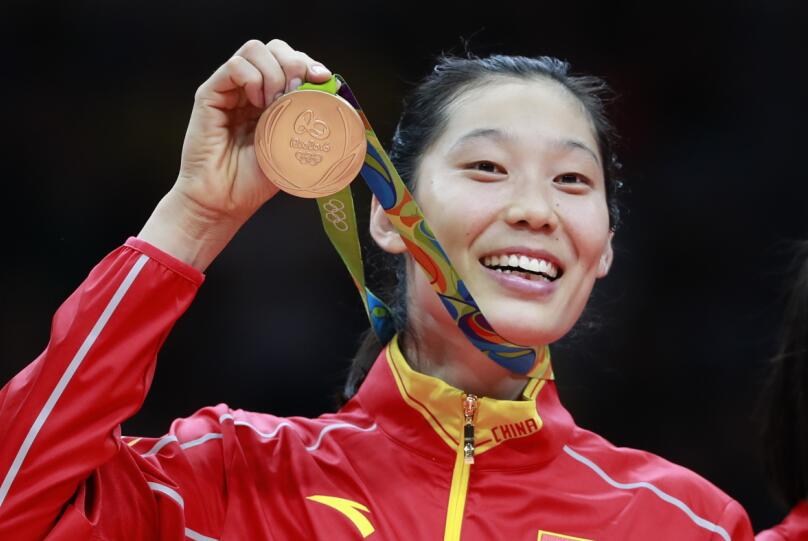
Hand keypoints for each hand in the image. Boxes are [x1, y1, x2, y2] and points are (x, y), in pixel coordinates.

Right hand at [176, 38, 332, 222]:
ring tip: (275, 103)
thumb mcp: (293, 146)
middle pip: (275, 48)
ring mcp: (231, 90)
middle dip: (294, 62)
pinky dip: (252, 78)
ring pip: (255, 50)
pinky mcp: (210, 94)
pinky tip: (257, 103)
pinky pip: (235, 66)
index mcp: (273, 99)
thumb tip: (334, 94)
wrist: (225, 200)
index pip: (292, 61)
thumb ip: (308, 120)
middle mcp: (251, 89)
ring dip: (274, 72)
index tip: (323, 79)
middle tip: (298, 91)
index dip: (309, 63)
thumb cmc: (257, 180)